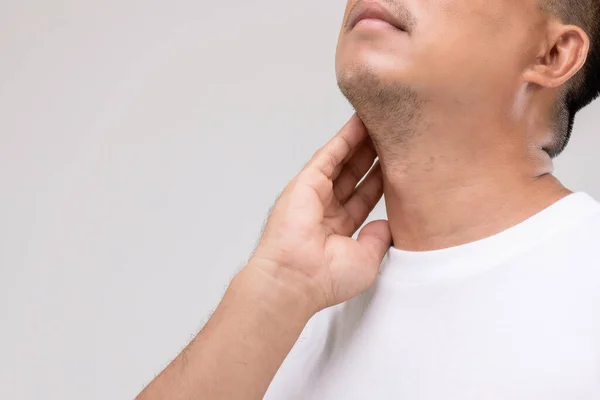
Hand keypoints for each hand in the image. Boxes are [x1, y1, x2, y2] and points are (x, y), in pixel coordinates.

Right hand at [250, 114, 391, 313]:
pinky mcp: (306, 182)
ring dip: (361, 142)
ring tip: (382, 123)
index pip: (364, 198)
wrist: (296, 278)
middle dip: (373, 157)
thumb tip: (387, 223)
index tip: (400, 165)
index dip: (381, 180)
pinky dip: (344, 138)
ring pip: (343, 161)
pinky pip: (329, 155)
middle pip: (355, 176)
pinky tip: (361, 123)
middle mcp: (325, 210)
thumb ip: (378, 238)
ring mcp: (314, 194)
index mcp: (338, 229)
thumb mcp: (366, 260)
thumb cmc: (325, 278)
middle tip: (394, 138)